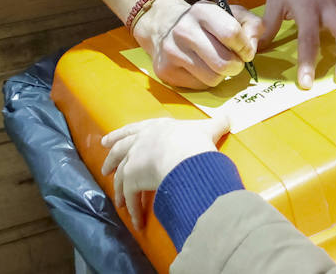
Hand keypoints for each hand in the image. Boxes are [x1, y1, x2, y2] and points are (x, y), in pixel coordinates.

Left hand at [100, 112, 230, 212]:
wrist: (184, 154)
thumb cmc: (194, 140)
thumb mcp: (207, 128)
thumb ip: (217, 124)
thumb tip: (231, 115)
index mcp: (156, 128)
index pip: (134, 129)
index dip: (121, 134)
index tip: (109, 139)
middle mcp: (141, 141)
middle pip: (120, 150)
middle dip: (111, 159)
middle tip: (105, 167)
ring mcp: (134, 160)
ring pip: (121, 175)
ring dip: (118, 189)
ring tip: (117, 200)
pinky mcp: (133, 179)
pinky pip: (130, 197)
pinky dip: (133, 209)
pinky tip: (136, 220)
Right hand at [133, 0, 260, 89]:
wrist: (164, 25)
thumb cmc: (205, 22)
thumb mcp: (230, 13)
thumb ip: (251, 25)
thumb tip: (252, 48)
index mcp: (202, 11)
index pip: (231, 33)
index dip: (245, 47)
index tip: (246, 51)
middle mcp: (184, 30)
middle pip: (223, 62)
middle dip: (236, 66)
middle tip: (235, 62)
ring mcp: (172, 51)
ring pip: (213, 78)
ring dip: (221, 75)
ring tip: (217, 63)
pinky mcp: (166, 70)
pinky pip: (200, 86)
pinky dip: (206, 80)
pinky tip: (201, 67)